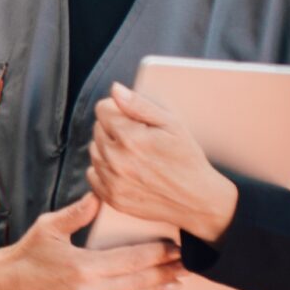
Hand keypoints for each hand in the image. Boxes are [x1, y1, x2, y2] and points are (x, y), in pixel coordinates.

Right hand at [0, 193, 184, 289]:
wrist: (5, 285)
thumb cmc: (28, 252)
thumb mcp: (50, 226)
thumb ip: (78, 212)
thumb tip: (100, 193)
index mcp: (82, 267)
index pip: (131, 260)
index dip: (157, 254)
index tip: (176, 248)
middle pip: (138, 282)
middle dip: (166, 273)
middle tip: (188, 265)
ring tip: (178, 282)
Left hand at [86, 84, 237, 241]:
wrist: (196, 200)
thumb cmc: (187, 159)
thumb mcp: (172, 124)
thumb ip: (139, 104)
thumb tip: (115, 89)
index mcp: (131, 137)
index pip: (102, 109)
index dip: (117, 109)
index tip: (131, 117)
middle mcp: (116, 160)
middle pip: (97, 129)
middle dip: (114, 128)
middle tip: (139, 137)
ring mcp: (112, 181)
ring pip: (94, 151)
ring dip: (108, 148)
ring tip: (134, 154)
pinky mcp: (111, 198)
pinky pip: (93, 174)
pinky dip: (104, 169)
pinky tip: (125, 169)